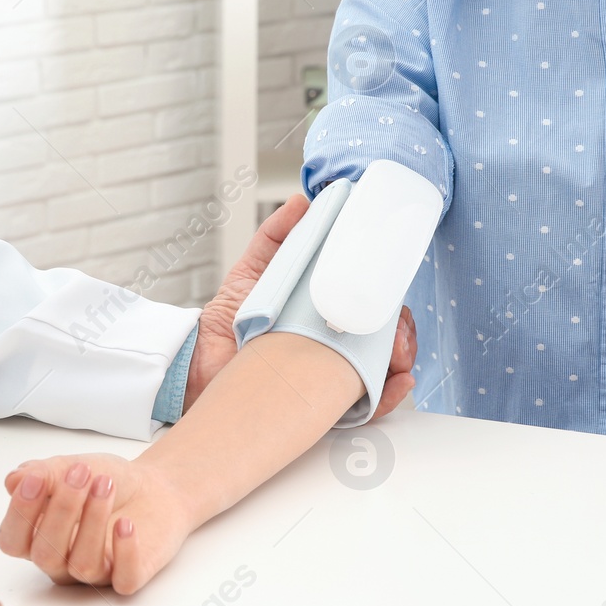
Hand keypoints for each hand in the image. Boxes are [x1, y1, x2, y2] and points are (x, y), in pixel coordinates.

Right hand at [0, 454, 195, 594]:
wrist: (154, 486)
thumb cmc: (106, 480)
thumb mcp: (72, 466)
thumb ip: (43, 473)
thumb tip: (13, 481)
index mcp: (38, 537)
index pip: (13, 541)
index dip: (19, 514)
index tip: (35, 479)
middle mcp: (62, 560)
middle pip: (46, 555)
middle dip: (62, 510)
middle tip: (81, 473)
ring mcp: (95, 571)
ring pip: (83, 565)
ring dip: (93, 522)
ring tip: (106, 485)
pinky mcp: (129, 577)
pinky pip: (123, 580)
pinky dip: (125, 552)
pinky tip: (126, 524)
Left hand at [188, 193, 419, 415]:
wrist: (201, 361)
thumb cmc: (232, 317)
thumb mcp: (255, 269)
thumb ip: (277, 235)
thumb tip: (303, 201)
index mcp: (326, 311)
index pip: (370, 305)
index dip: (388, 299)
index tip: (393, 293)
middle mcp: (335, 343)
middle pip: (387, 338)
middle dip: (403, 333)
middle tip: (398, 331)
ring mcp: (334, 374)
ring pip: (386, 369)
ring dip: (403, 360)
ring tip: (398, 356)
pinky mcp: (328, 403)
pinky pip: (369, 404)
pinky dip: (390, 395)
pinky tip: (398, 383)